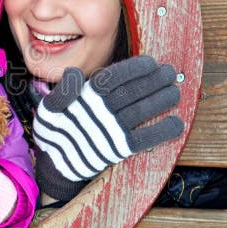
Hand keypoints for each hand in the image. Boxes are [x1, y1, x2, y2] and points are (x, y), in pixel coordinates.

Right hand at [32, 55, 183, 181]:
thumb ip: (64, 89)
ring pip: (142, 110)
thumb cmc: (55, 131)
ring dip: (162, 100)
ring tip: (176, 92)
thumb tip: (75, 72)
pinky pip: (146, 138)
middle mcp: (101, 112)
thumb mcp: (49, 107)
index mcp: (85, 97)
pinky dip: (162, 131)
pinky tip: (177, 123)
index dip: (135, 68)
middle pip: (133, 91)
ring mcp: (112, 131)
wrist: (55, 166)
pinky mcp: (119, 150)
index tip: (151, 62)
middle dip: (155, 80)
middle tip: (170, 73)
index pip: (115, 76)